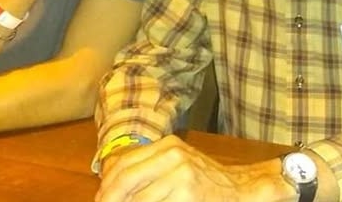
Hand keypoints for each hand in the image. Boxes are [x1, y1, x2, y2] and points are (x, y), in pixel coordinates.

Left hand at [97, 136, 281, 201]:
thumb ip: (147, 169)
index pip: (123, 164)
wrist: (241, 190)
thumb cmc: (205, 182)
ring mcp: (180, 175)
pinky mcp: (186, 195)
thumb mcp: (177, 164)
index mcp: (168, 145)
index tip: (100, 199)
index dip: (106, 186)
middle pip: (124, 180)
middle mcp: (173, 155)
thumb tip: (108, 187)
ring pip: (136, 199)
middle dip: (110, 199)